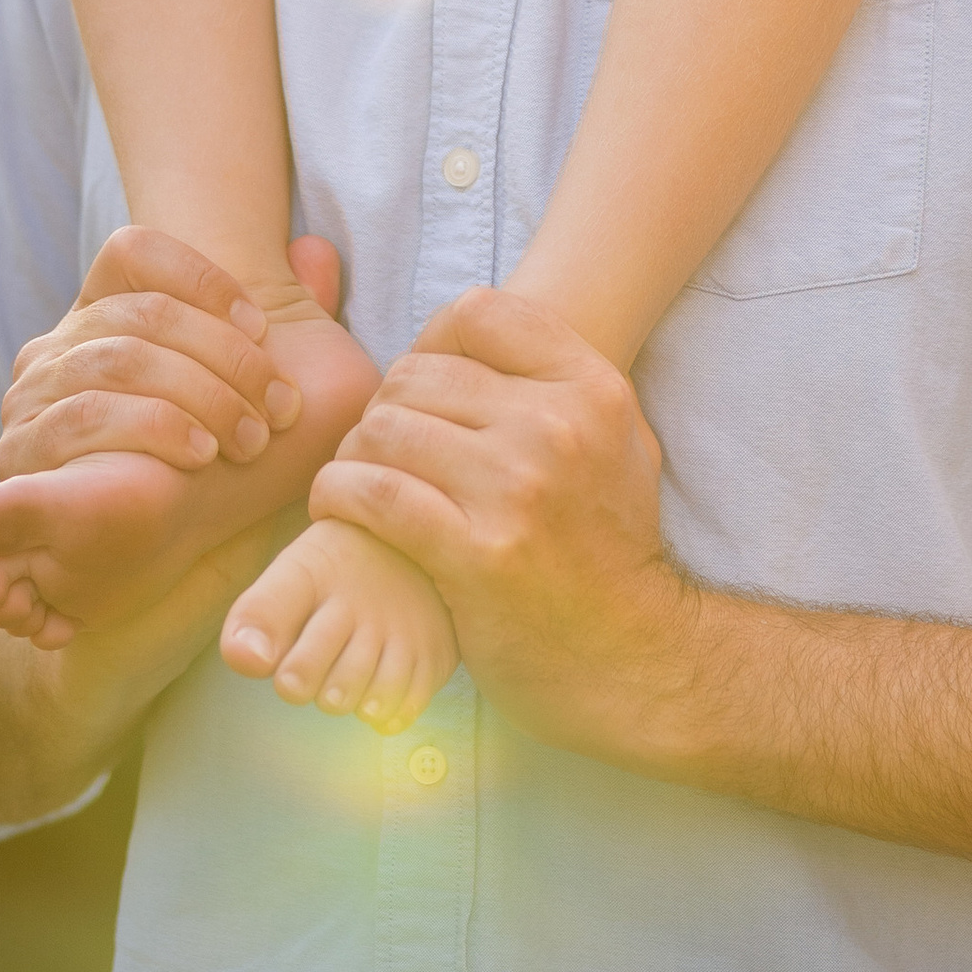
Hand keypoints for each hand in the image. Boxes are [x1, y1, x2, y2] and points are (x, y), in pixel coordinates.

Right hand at [0, 225, 309, 499]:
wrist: (150, 560)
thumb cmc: (206, 466)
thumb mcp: (251, 388)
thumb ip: (288, 321)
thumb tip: (318, 252)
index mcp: (101, 313)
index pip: (133, 251)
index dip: (204, 278)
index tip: (264, 324)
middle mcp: (59, 343)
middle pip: (143, 312)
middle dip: (226, 356)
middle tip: (280, 404)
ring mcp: (33, 392)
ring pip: (121, 358)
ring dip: (201, 395)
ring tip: (250, 438)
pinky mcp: (24, 447)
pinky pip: (88, 414)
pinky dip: (154, 427)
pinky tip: (200, 453)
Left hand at [306, 289, 697, 765]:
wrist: (635, 658)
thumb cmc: (611, 550)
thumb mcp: (621, 443)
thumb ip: (559, 382)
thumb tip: (474, 326)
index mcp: (591, 389)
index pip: (478, 312)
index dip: (433, 342)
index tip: (423, 387)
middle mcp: (556, 427)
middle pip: (419, 373)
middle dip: (384, 406)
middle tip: (380, 446)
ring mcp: (516, 489)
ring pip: (385, 428)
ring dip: (354, 452)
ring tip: (356, 478)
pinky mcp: (474, 552)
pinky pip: (373, 493)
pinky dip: (338, 493)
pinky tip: (337, 505)